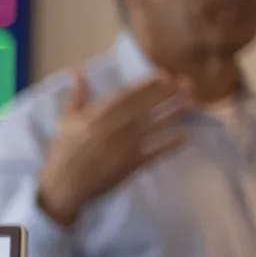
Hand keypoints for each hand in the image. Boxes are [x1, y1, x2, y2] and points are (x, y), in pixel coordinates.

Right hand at [36, 71, 193, 226]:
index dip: (147, 84)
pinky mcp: (131, 165)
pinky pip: (156, 152)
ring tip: (192, 103)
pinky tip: (185, 135)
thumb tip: (79, 70)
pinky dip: (170, 144)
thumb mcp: (66, 120)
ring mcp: (124, 147)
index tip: (164, 75)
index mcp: (97, 115)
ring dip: (175, 114)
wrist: (63, 186)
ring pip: (154, 126)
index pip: (128, 95)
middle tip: (187, 83)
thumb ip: (78, 95)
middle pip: (146, 107)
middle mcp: (114, 128)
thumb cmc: (63, 152)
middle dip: (167, 94)